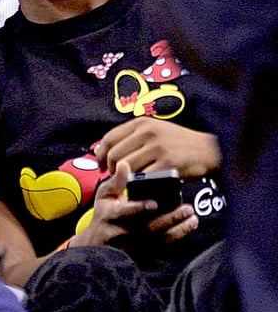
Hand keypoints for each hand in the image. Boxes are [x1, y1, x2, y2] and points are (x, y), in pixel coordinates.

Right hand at [71, 163, 197, 247]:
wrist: (98, 244)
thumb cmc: (104, 215)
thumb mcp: (104, 196)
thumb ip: (116, 181)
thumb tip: (125, 164)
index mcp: (111, 216)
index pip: (124, 212)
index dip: (139, 208)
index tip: (155, 203)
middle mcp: (122, 233)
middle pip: (148, 228)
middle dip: (170, 219)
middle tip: (188, 209)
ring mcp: (133, 247)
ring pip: (159, 241)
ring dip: (178, 230)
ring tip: (193, 219)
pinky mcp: (142, 256)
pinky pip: (163, 250)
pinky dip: (176, 239)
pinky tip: (187, 229)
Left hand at [95, 117, 219, 178]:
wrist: (210, 150)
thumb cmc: (179, 142)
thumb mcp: (155, 130)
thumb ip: (132, 137)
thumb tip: (102, 148)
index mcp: (142, 123)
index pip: (109, 138)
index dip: (100, 154)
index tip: (100, 166)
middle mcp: (148, 132)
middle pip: (115, 155)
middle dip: (110, 170)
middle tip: (114, 179)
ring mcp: (158, 147)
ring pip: (128, 168)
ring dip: (124, 179)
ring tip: (127, 184)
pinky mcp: (168, 163)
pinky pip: (144, 177)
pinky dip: (139, 185)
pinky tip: (141, 188)